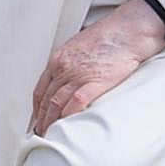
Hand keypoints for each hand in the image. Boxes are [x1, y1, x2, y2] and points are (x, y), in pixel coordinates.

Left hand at [30, 0, 164, 135]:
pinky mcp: (95, 81)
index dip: (37, 106)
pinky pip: (76, 102)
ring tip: (51, 134)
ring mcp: (77, 74)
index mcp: (58, 59)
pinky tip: (67, 126)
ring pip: (57, 103)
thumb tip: (67, 79)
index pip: (41, 88)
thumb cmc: (106, 37)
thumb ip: (69, 63)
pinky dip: (68, 116)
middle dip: (42, 118)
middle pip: (46, 98)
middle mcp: (63, 67)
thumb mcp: (78, 47)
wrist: (126, 31)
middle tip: (41, 132)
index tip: (38, 118)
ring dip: (52, 121)